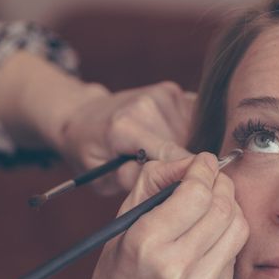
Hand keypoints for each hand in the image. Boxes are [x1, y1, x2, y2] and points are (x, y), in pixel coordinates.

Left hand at [60, 81, 194, 194]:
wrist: (84, 117)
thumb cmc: (92, 153)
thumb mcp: (102, 179)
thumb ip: (135, 180)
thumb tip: (171, 178)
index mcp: (124, 127)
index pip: (169, 153)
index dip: (185, 172)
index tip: (194, 188)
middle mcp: (145, 105)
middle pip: (183, 145)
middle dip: (178, 163)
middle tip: (161, 171)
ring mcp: (161, 94)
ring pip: (191, 134)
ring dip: (182, 147)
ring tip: (157, 153)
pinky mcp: (172, 91)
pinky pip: (193, 120)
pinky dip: (186, 133)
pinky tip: (166, 138)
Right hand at [72, 153, 248, 278]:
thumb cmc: (117, 276)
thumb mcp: (122, 226)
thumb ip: (152, 185)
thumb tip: (187, 161)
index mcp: (145, 243)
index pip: (195, 193)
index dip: (203, 169)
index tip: (203, 161)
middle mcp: (175, 267)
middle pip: (222, 207)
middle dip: (222, 184)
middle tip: (213, 178)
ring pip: (238, 229)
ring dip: (231, 207)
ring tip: (215, 205)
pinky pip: (233, 255)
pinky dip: (225, 238)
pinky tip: (209, 239)